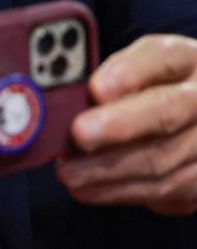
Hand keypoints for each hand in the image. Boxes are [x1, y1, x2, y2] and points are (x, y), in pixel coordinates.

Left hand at [57, 34, 196, 214]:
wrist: (189, 120)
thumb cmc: (148, 89)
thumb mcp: (131, 69)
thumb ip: (105, 79)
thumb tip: (65, 100)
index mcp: (183, 59)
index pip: (162, 58)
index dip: (128, 73)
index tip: (96, 88)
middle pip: (166, 110)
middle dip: (118, 125)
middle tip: (79, 134)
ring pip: (163, 158)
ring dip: (109, 169)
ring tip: (70, 171)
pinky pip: (165, 189)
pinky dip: (120, 191)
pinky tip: (89, 187)